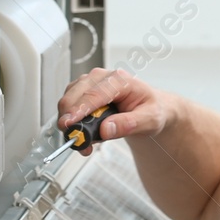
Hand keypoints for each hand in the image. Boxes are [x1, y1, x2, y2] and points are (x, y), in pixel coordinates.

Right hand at [55, 67, 173, 154]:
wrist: (149, 108)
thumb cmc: (150, 109)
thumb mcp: (150, 120)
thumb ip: (129, 124)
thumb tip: (106, 129)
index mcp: (120, 80)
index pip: (94, 94)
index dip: (79, 110)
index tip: (69, 124)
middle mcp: (102, 77)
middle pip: (75, 94)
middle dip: (70, 119)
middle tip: (77, 141)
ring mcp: (90, 83)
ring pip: (68, 100)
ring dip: (70, 122)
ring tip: (85, 142)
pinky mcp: (83, 91)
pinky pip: (69, 105)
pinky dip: (71, 122)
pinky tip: (84, 134)